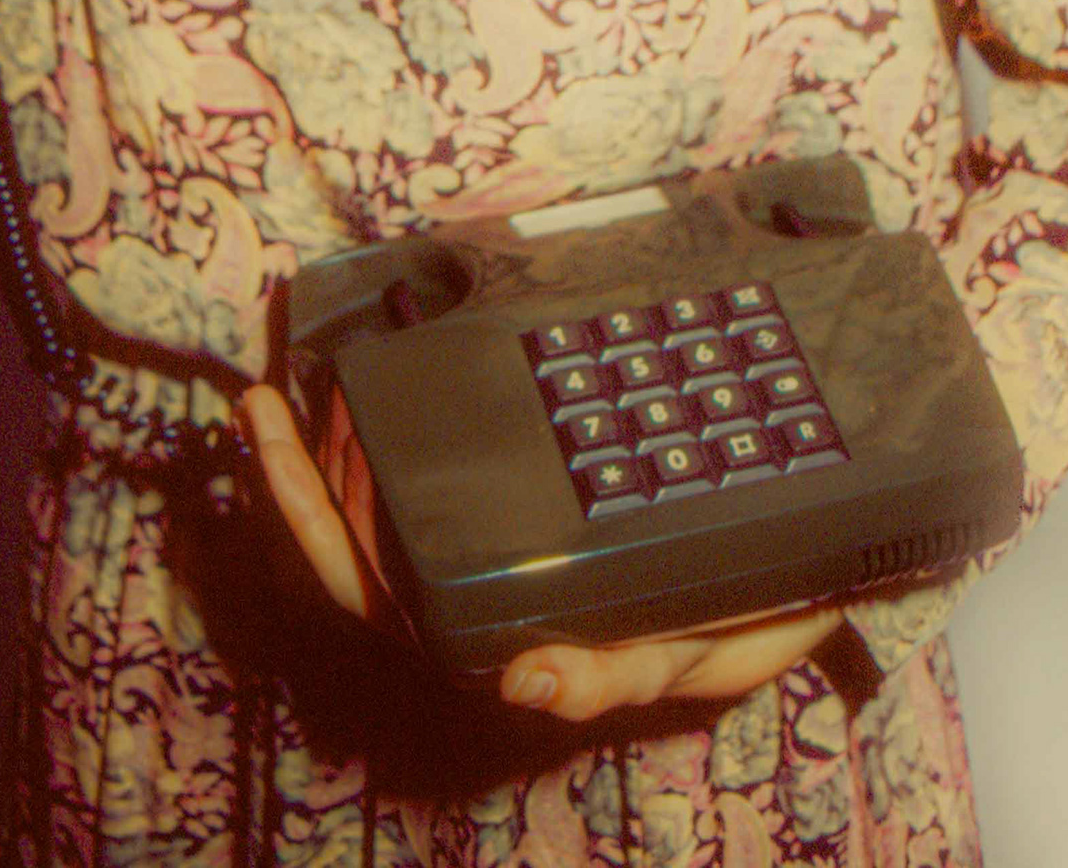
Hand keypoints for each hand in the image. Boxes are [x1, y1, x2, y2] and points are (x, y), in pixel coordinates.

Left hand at [239, 384, 843, 720]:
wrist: (808, 567)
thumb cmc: (747, 611)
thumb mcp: (707, 652)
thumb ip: (619, 669)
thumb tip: (525, 681)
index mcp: (511, 638)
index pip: (384, 599)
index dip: (321, 525)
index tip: (278, 441)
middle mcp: (480, 608)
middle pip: (352, 563)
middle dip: (293, 484)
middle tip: (259, 405)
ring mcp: (485, 566)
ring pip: (370, 529)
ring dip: (317, 460)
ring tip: (285, 384)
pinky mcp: (509, 520)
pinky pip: (414, 493)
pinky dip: (373, 444)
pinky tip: (354, 386)